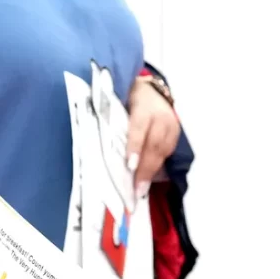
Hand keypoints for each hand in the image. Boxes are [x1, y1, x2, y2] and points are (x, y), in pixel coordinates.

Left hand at [125, 76, 179, 201]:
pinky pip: (168, 152)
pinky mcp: (177, 131)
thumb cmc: (127, 98)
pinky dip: (159, 166)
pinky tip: (150, 179)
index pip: (139, 127)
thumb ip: (114, 123)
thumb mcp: (118, 104)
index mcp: (142, 105)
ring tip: (142, 190)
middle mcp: (160, 115)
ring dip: (152, 171)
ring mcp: (172, 123)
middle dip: (145, 168)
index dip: (135, 146)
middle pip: (154, 144)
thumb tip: (102, 149)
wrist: (152, 88)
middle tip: (136, 190)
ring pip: (163, 150)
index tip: (130, 165)